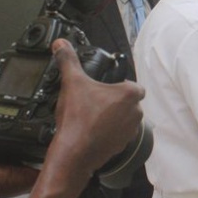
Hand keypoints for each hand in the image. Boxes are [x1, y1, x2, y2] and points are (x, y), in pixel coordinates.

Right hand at [18, 39, 145, 197]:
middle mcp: (136, 112)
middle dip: (114, 101)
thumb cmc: (77, 119)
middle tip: (95, 102)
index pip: (131, 84)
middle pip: (128, 101)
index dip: (118, 85)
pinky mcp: (124, 144)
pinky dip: (110, 131)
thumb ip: (68, 61)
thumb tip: (61, 44)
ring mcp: (132, 130)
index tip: (104, 88)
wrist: (74, 152)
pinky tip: (93, 130)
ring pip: (125, 117)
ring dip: (113, 116)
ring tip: (93, 116)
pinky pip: (120, 133)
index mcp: (130, 94)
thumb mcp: (72, 83)